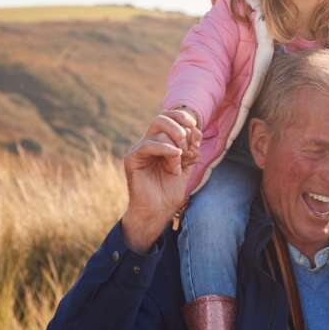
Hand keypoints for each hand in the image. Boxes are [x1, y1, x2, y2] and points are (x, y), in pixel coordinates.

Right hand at [121, 109, 201, 252]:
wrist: (157, 212)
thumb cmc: (169, 192)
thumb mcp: (185, 167)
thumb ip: (189, 149)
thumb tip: (196, 130)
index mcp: (161, 143)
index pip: (169, 119)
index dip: (183, 119)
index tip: (196, 129)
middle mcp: (149, 143)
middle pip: (161, 118)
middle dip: (179, 125)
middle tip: (188, 142)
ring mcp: (140, 150)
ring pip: (156, 128)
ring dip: (175, 139)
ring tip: (181, 158)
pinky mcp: (132, 159)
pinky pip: (148, 145)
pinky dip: (165, 148)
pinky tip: (176, 156)